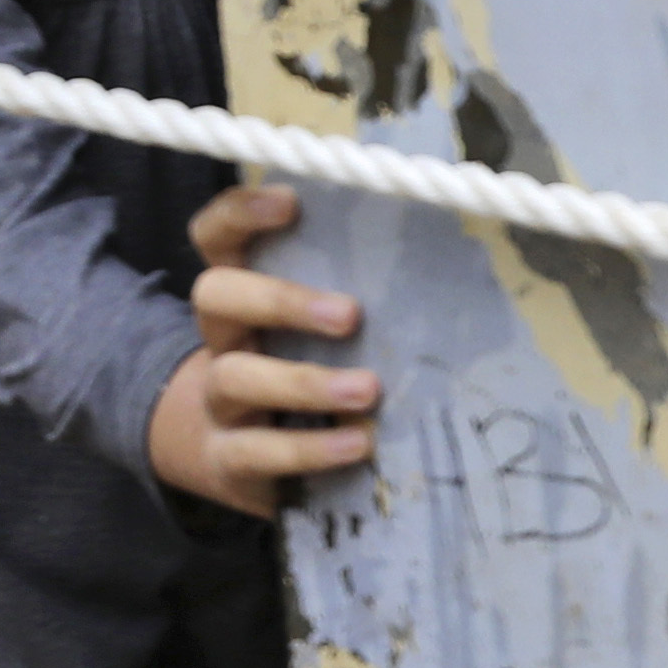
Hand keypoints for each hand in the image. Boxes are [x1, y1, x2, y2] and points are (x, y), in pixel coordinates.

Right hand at [151, 181, 381, 513]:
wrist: (250, 465)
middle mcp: (223, 339)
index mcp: (244, 294)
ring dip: (305, 382)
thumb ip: (360, 296)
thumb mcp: (327, 332)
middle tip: (350, 315)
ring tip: (368, 390)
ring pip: (236, 378)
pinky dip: (310, 449)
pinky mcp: (231, 459)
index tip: (290, 202)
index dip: (240, 214)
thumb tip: (451, 268)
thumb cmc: (310, 377)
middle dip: (280, 300)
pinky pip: (258, 452)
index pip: (217, 238)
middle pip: (216, 297)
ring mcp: (220, 400)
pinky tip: (357, 444)